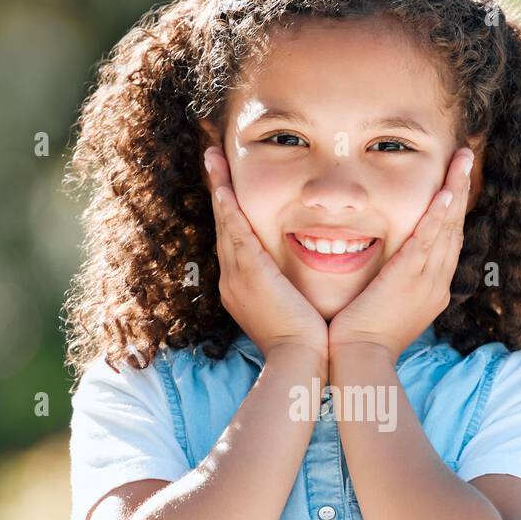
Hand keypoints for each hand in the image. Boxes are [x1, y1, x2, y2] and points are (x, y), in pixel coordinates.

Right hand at [204, 146, 328, 367]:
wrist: (301, 363)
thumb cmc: (307, 345)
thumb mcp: (297, 311)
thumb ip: (296, 291)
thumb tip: (306, 281)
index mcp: (243, 289)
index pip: (236, 240)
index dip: (231, 211)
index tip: (229, 187)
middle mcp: (233, 280)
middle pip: (224, 225)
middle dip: (219, 191)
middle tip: (213, 158)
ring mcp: (237, 277)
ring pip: (226, 222)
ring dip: (219, 187)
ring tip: (212, 156)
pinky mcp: (250, 275)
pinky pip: (235, 233)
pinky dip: (229, 208)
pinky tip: (223, 185)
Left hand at [327, 146, 474, 364]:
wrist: (360, 362)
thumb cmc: (361, 340)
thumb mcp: (383, 308)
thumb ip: (388, 286)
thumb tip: (380, 272)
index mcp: (431, 290)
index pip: (446, 242)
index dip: (451, 210)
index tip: (454, 183)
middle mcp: (436, 284)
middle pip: (454, 228)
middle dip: (460, 190)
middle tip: (465, 158)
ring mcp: (426, 282)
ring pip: (447, 228)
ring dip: (455, 191)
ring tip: (462, 160)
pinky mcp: (408, 280)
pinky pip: (428, 242)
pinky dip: (439, 216)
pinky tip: (446, 193)